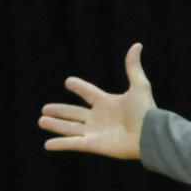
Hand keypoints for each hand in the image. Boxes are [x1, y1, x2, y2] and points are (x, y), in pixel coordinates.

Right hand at [39, 43, 155, 159]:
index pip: (89, 93)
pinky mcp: (94, 145)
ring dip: (56, 125)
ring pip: (70, 128)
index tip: (69, 82)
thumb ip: (133, 67)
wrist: (149, 134)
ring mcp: (96, 132)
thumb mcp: (139, 85)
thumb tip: (137, 45)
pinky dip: (60, 144)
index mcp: (107, 103)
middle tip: (45, 108)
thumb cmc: (145, 111)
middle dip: (60, 111)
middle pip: (75, 113)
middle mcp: (100, 118)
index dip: (79, 87)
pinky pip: (73, 144)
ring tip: (42, 121)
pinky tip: (47, 144)